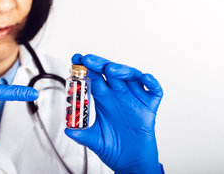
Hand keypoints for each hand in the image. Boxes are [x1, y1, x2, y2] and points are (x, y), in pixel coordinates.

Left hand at [64, 54, 162, 173]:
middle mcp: (120, 95)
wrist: (131, 162)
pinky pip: (154, 92)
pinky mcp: (149, 107)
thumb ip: (82, 135)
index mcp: (105, 99)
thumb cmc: (114, 148)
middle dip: (100, 64)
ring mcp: (135, 99)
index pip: (95, 78)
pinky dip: (152, 83)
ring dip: (122, 70)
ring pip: (131, 77)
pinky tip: (145, 78)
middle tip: (88, 60)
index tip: (76, 59)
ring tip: (110, 68)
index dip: (86, 68)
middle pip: (111, 73)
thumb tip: (69, 129)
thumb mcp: (94, 141)